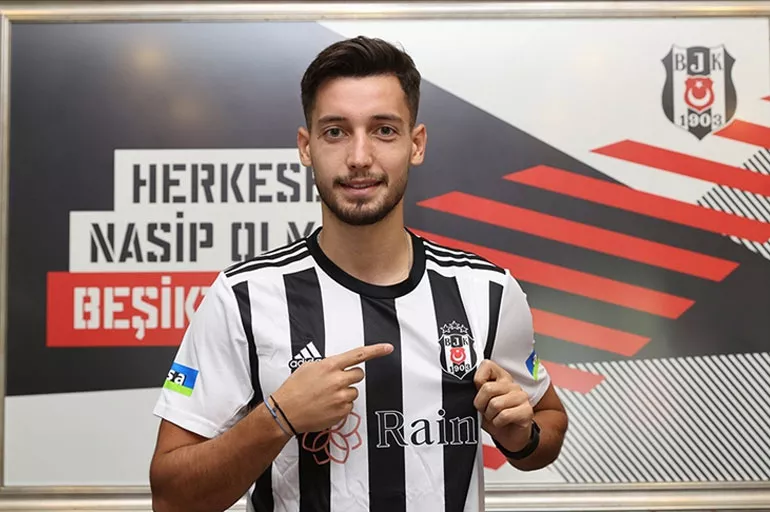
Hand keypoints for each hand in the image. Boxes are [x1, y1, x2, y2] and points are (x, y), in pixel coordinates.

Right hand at [271, 343, 392, 433]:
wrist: (285, 412)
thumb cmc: (294, 389)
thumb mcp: (308, 367)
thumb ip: (328, 365)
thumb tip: (338, 366)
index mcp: (330, 366)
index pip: (358, 355)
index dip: (376, 350)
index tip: (388, 348)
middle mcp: (337, 380)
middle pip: (359, 375)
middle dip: (350, 377)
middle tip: (335, 382)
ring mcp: (340, 397)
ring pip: (354, 392)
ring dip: (344, 393)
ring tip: (326, 396)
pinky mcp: (341, 412)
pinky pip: (349, 406)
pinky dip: (340, 406)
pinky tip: (326, 406)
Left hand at [473, 359, 533, 451]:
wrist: (509, 437)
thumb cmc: (494, 418)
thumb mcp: (480, 402)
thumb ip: (474, 391)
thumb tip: (465, 386)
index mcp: (500, 377)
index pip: (486, 365)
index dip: (477, 381)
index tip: (479, 393)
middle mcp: (512, 384)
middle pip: (487, 388)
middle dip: (481, 404)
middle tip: (485, 410)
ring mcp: (521, 396)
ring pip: (495, 404)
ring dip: (490, 416)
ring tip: (494, 417)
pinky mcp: (527, 410)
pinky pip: (504, 415)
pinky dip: (498, 422)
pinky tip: (502, 423)